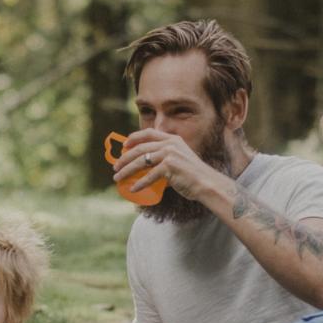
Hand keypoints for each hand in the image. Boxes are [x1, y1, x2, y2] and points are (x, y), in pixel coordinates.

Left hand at [115, 129, 233, 203]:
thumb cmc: (192, 175)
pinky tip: (133, 189)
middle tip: (115, 166)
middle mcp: (170, 144)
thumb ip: (165, 158)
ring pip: (141, 162)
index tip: (124, 145)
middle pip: (140, 149)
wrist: (207, 183)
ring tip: (118, 178)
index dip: (134, 137)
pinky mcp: (169, 167)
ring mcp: (170, 154)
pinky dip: (139, 183)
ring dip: (126, 171)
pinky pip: (149, 176)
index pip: (149, 133)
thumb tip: (144, 167)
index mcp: (172, 139)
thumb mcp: (179, 159)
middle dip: (124, 158)